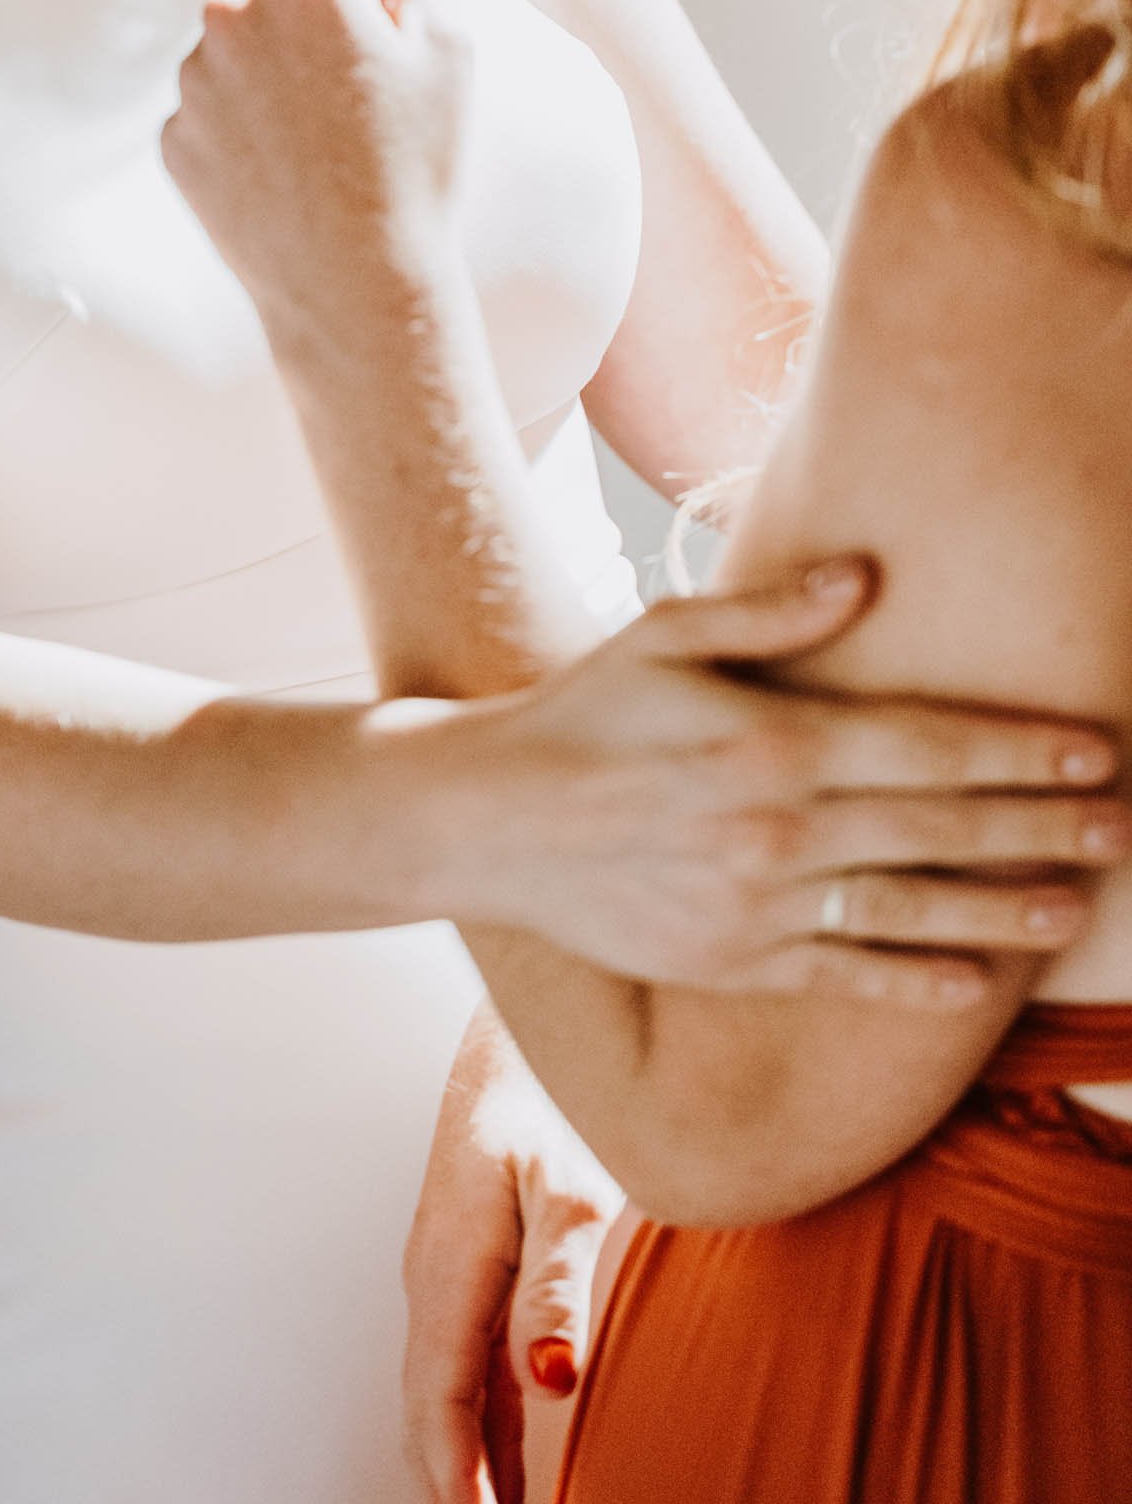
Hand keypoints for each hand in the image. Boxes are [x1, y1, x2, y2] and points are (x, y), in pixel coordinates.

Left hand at [163, 0, 469, 340]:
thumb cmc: (416, 162)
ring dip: (275, 51)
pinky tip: (293, 157)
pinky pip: (214, 97)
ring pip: (238, 32)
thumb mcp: (449, 40)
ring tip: (329, 122)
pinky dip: (247, 111)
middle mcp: (229, 12)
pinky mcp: (175, 135)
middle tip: (364, 66)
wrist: (357, 286)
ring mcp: (193, 79)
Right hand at [402, 1004, 621, 1503]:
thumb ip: (558, 1281)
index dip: (455, 1474)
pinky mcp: (474, 1265)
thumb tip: (550, 1376)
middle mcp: (435, 1275)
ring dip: (467, 1462)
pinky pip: (468, 1365)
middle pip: (430, 1407)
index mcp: (449, 1260)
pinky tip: (513, 1465)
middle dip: (449, 1483)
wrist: (521, 1024)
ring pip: (446, 1392)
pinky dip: (484, 1426)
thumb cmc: (547, 1088)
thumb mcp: (568, 1182)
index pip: (440, 1395)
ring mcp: (450, 1271)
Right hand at [446, 556, 1129, 1004]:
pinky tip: (978, 982)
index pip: (926, 745)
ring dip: (1004, 910)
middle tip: (1123, 824)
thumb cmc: (583, 711)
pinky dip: (917, 980)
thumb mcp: (662, 635)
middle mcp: (777, 829)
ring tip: (1075, 908)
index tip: (1094, 750)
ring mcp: (759, 905)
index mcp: (770, 740)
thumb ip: (769, 611)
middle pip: (939, 827)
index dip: (1019, 750)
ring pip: (911, 910)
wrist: (491, 821)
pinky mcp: (736, 961)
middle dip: (1041, 825)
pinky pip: (848, 976)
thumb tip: (865, 577)